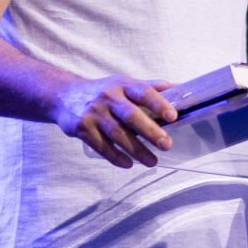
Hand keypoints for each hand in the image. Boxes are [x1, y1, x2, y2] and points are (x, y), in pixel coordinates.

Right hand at [54, 76, 177, 168]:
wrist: (64, 97)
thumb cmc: (103, 92)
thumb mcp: (124, 84)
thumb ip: (152, 87)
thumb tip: (182, 89)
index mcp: (122, 85)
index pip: (143, 91)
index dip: (158, 103)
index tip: (173, 115)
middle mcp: (108, 97)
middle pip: (131, 115)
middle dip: (150, 131)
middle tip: (167, 144)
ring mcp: (94, 113)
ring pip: (117, 134)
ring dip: (137, 150)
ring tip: (152, 161)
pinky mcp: (82, 129)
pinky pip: (102, 146)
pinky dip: (116, 157)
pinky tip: (129, 164)